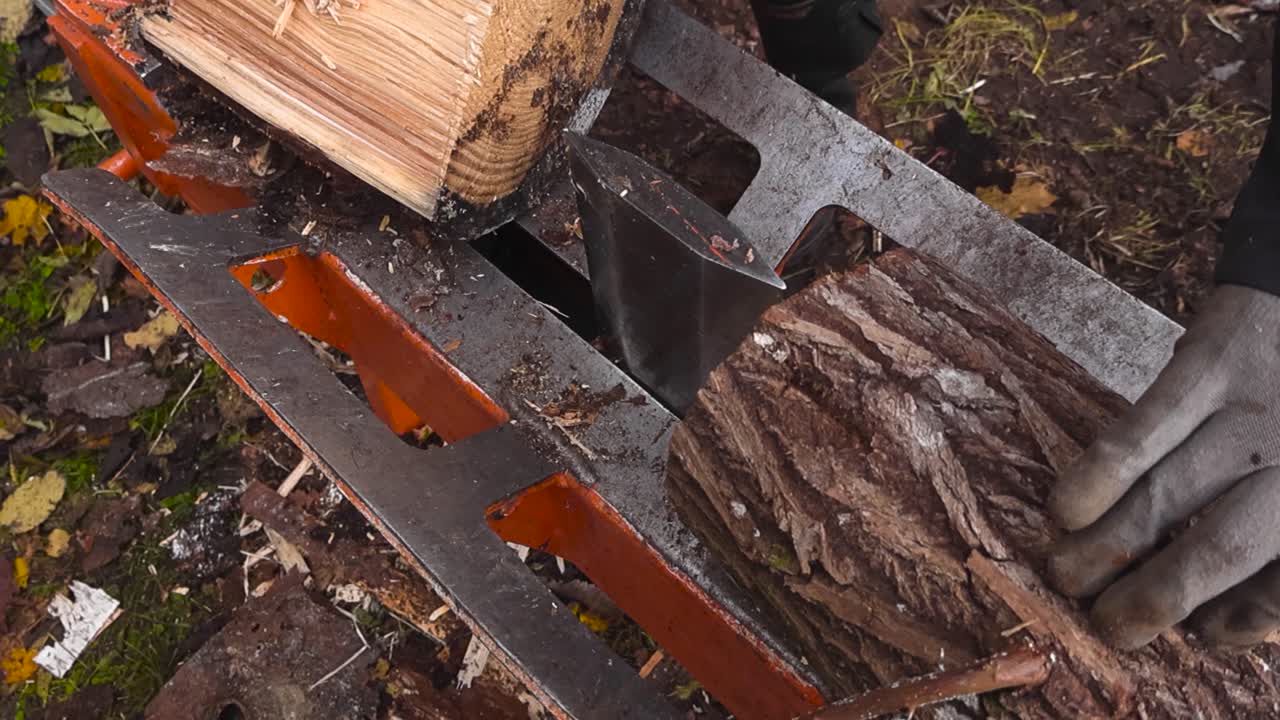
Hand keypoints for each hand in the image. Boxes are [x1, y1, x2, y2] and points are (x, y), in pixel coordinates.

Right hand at [1047, 285, 1279, 649]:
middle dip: (1153, 600)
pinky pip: (1145, 429)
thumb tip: (1223, 608)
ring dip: (1106, 547)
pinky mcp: (1209, 365)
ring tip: (1065, 575)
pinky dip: (1100, 475)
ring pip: (1169, 497)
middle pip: (1220, 550)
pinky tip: (1065, 509)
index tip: (1202, 633)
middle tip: (1108, 626)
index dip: (1242, 619)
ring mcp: (1254, 412)